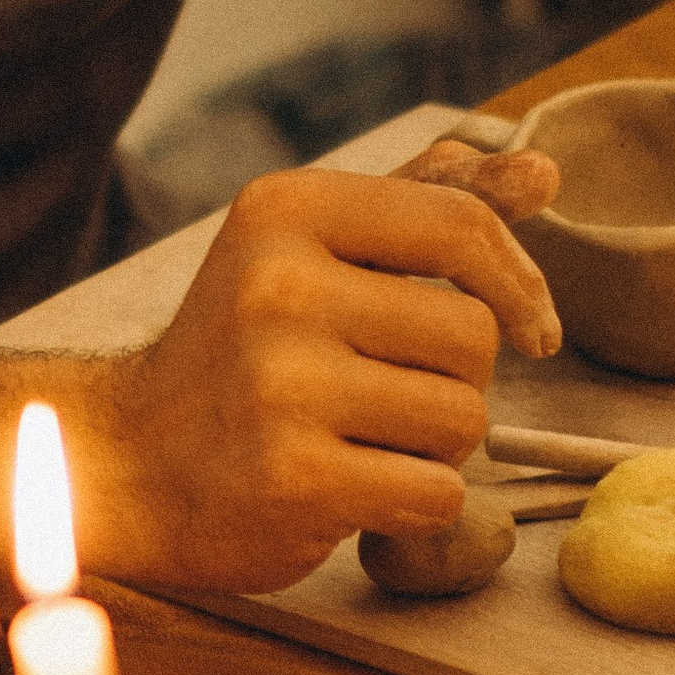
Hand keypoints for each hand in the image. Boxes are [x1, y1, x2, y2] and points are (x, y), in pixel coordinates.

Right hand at [73, 162, 563, 596]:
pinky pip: (436, 494)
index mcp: (283, 209)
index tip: (531, 328)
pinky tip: (353, 490)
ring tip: (360, 438)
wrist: (128, 463)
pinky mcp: (292, 477)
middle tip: (380, 392)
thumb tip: (545, 169)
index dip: (521, 281)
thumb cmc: (242, 354)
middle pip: (473, 334)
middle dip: (457, 377)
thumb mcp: (316, 253)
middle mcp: (276, 283)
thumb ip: (428, 208)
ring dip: (437, 445)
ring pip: (464, 418)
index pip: (460, 224)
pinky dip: (416, 506)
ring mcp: (279, 382)